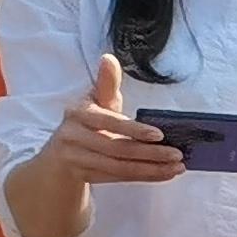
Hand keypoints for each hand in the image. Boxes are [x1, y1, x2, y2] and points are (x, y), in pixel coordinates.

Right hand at [45, 58, 182, 186]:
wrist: (59, 156)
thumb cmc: (86, 123)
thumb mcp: (95, 101)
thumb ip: (106, 83)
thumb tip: (109, 58)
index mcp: (78, 114)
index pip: (109, 122)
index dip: (134, 129)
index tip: (159, 134)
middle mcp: (73, 136)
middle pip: (117, 148)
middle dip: (150, 153)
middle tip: (177, 155)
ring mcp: (77, 159)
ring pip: (119, 167)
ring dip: (151, 169)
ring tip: (177, 167)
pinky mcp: (85, 176)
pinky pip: (119, 178)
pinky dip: (144, 176)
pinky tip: (164, 174)